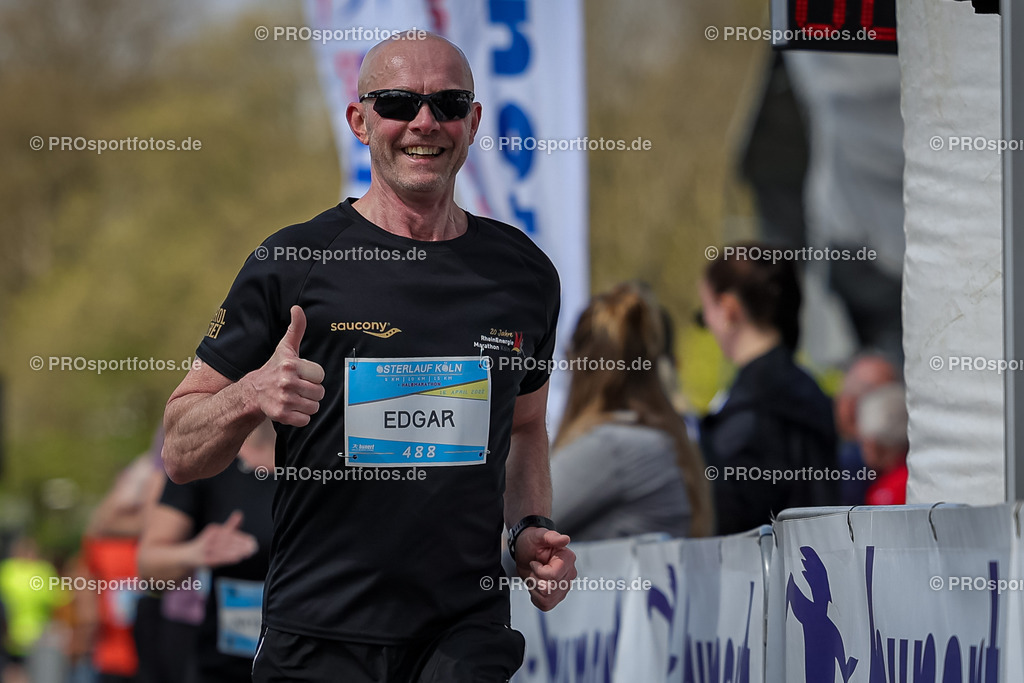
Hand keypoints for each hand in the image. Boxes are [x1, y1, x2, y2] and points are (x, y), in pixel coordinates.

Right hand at [189, 510, 257, 567]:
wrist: (187, 556)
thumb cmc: (207, 544)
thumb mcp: (218, 533)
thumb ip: (230, 525)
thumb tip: (240, 514)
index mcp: (213, 530)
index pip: (230, 533)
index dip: (242, 537)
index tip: (253, 541)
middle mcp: (209, 538)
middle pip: (228, 541)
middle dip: (242, 545)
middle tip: (253, 548)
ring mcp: (204, 549)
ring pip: (224, 550)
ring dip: (237, 551)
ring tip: (247, 553)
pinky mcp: (203, 559)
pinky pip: (217, 559)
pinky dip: (228, 558)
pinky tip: (237, 559)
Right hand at [250, 306, 325, 426]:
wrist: (253, 392)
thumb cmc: (274, 368)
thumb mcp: (285, 347)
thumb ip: (296, 328)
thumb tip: (297, 308)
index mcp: (290, 364)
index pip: (320, 374)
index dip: (313, 375)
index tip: (302, 374)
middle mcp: (286, 381)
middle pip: (320, 392)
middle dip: (311, 391)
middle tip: (299, 387)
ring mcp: (283, 399)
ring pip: (314, 407)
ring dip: (307, 404)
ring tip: (295, 397)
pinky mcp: (281, 415)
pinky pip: (305, 420)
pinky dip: (300, 417)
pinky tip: (291, 408)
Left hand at [514, 528, 576, 610]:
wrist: (527, 552)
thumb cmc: (532, 542)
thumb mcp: (538, 536)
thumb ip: (551, 537)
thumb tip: (565, 539)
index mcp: (568, 559)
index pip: (554, 576)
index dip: (538, 571)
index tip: (534, 562)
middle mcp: (570, 574)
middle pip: (549, 589)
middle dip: (535, 579)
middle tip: (533, 569)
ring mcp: (565, 587)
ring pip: (546, 598)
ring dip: (534, 588)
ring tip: (535, 575)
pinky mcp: (557, 597)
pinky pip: (545, 605)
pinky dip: (535, 597)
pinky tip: (536, 584)